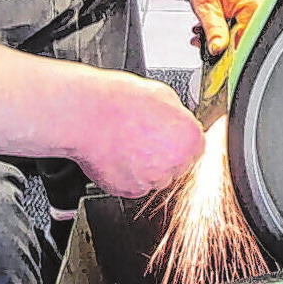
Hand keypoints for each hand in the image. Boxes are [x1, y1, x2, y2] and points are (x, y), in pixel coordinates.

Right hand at [68, 69, 204, 197]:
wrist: (87, 115)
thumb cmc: (119, 101)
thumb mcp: (161, 93)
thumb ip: (177, 114)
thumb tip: (177, 119)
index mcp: (189, 137)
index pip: (195, 146)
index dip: (179, 139)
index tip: (168, 134)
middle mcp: (176, 163)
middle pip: (178, 164)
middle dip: (164, 152)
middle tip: (143, 135)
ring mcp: (153, 179)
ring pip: (156, 176)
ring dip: (146, 165)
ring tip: (127, 142)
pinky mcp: (130, 190)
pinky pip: (135, 184)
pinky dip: (128, 173)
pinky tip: (117, 153)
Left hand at [187, 0, 264, 54]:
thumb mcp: (206, 5)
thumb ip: (214, 30)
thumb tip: (218, 50)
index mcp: (254, 7)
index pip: (245, 40)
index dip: (228, 50)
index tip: (214, 55)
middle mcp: (257, 7)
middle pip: (241, 37)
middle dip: (219, 41)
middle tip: (201, 40)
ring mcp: (251, 5)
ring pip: (236, 30)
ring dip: (217, 33)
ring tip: (200, 29)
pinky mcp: (244, 4)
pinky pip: (234, 22)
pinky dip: (219, 25)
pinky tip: (206, 24)